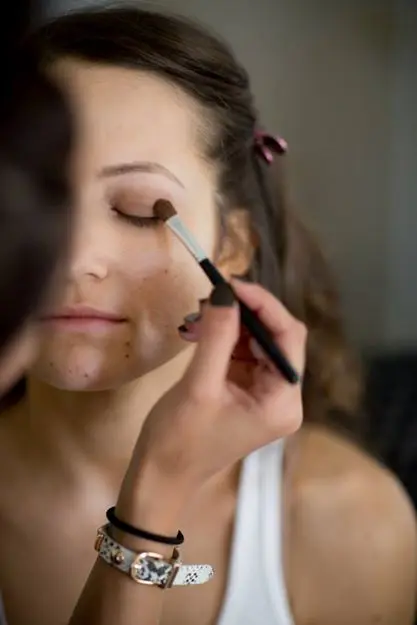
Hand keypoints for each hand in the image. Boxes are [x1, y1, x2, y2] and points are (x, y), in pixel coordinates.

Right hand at [119, 279, 305, 519]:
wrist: (160, 477)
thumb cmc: (179, 439)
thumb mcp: (198, 385)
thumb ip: (217, 336)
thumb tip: (226, 291)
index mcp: (283, 401)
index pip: (288, 338)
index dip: (264, 305)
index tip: (231, 283)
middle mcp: (283, 396)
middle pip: (275, 337)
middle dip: (244, 314)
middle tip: (209, 296)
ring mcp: (265, 395)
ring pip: (256, 342)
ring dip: (230, 324)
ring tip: (197, 316)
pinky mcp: (246, 392)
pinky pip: (241, 354)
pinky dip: (222, 338)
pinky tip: (199, 331)